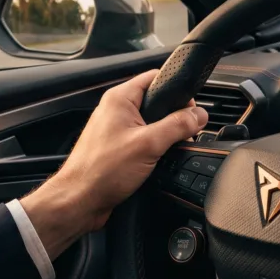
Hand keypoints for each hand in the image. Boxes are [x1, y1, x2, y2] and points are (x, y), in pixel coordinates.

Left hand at [20, 70, 207, 258]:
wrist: (80, 201)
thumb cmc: (101, 171)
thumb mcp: (148, 144)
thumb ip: (177, 126)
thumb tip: (199, 115)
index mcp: (120, 99)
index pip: (155, 78)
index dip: (177, 89)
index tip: (191, 107)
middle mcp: (116, 110)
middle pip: (156, 101)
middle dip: (174, 116)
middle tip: (185, 131)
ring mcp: (116, 129)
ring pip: (151, 123)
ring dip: (165, 134)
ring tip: (172, 148)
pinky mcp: (118, 147)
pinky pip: (144, 139)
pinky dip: (155, 147)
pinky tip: (160, 160)